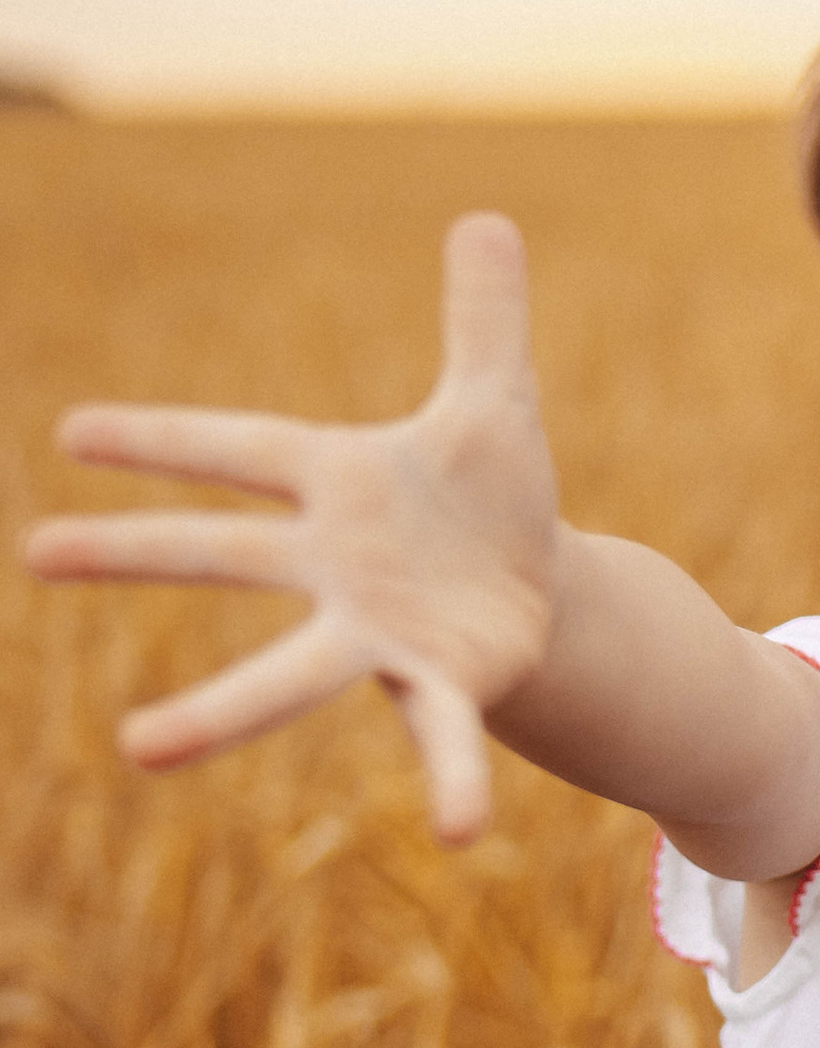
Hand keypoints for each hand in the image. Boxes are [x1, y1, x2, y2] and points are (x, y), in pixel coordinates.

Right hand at [21, 212, 559, 844]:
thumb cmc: (492, 501)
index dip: (160, 440)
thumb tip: (488, 215)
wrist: (541, 595)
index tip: (70, 430)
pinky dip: (452, 780)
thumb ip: (485, 318)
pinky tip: (464, 831)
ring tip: (140, 751)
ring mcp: (378, 633)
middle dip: (135, 552)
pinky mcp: (441, 685)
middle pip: (225, 555)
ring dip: (219, 712)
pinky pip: (441, 737)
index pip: (239, 448)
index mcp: (338, 483)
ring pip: (290, 673)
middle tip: (31, 553)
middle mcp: (336, 564)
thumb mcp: (496, 402)